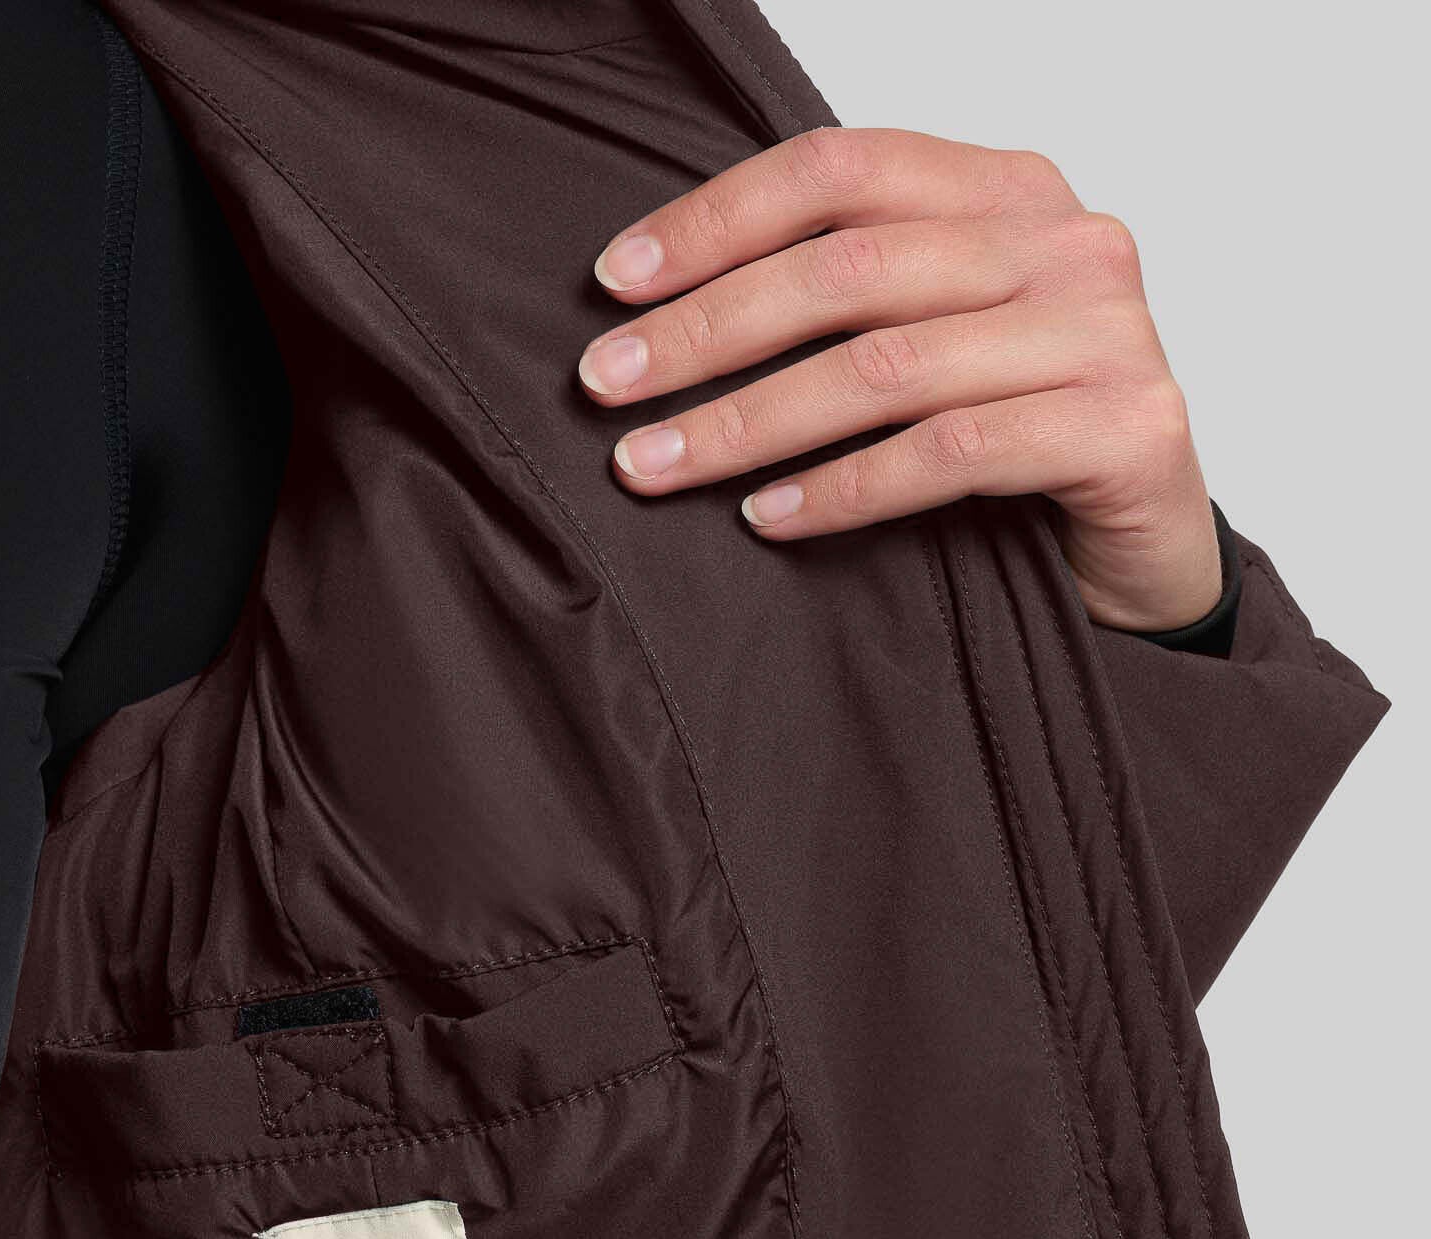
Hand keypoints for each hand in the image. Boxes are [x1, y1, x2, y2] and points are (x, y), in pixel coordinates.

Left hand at [577, 126, 1222, 633]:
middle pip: (848, 271)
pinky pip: (949, 452)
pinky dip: (844, 488)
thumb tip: (665, 308)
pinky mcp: (1124, 427)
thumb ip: (849, 301)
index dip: (717, 221)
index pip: (839, 171)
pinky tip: (769, 517)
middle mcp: (1065, 241)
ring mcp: (1105, 331)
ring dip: (750, 422)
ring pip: (886, 366)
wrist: (1147, 549)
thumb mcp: (934, 344)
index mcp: (1010, 191)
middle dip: (708, 332)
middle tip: (608, 388)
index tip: (616, 285)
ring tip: (657, 466)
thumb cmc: (1021, 442)